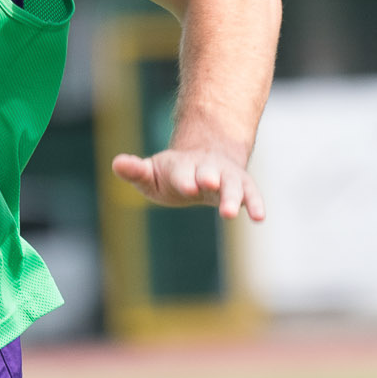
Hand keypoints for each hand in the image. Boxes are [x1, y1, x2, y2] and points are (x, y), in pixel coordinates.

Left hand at [111, 147, 266, 220]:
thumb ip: (136, 171)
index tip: (187, 186)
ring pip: (233, 185)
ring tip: (231, 213)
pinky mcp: (241, 187)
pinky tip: (260, 218)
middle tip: (208, 184)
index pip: (182, 173)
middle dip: (209, 179)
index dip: (184, 178)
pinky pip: (252, 194)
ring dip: (233, 197)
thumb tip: (116, 163)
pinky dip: (256, 204)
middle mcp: (207, 169)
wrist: (204, 160)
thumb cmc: (172, 173)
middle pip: (210, 173)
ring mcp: (226, 177)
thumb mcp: (151, 173)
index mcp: (181, 166)